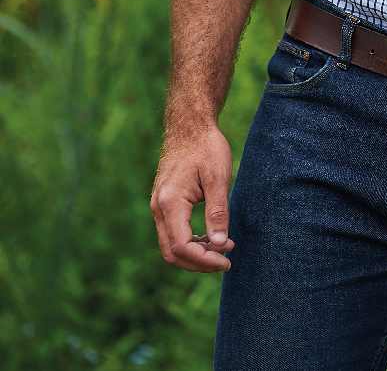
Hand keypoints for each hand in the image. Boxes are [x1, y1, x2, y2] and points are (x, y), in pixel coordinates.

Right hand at [150, 123, 235, 272]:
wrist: (189, 125)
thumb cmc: (206, 147)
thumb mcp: (218, 177)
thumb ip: (218, 212)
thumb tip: (220, 245)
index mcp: (170, 203)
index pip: (182, 246)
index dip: (204, 260)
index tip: (227, 260)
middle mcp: (158, 208)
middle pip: (172, 252)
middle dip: (199, 262)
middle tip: (226, 260)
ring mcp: (158, 206)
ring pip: (170, 245)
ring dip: (195, 253)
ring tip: (223, 248)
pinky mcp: (163, 203)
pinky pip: (172, 232)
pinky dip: (190, 241)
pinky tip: (210, 237)